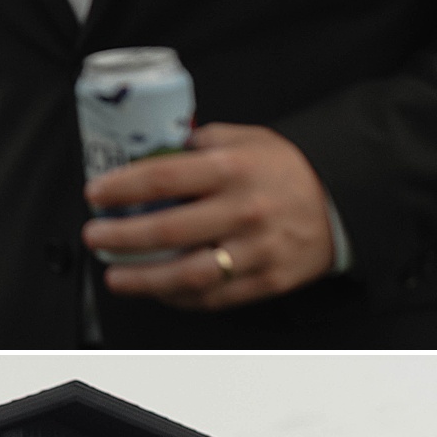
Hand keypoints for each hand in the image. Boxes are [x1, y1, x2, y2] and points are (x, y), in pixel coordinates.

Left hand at [82, 123, 335, 308]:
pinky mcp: (265, 281)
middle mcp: (243, 211)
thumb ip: (200, 143)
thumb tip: (152, 150)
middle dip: (120, 237)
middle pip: (166, 231)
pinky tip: (156, 290)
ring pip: (187, 273)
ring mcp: (255, 250)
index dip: (121, 188)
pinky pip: (213, 297)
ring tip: (115, 275)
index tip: (96, 194)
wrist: (342, 203)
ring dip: (143, 278)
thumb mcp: (248, 139)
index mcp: (234, 169)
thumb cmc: (287, 171)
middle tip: (95, 237)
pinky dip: (179, 297)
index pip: (163, 178)